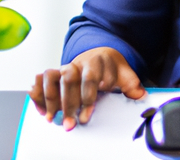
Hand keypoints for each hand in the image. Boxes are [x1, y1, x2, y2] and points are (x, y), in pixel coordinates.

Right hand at [29, 47, 146, 130]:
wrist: (102, 55)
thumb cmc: (112, 68)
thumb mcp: (126, 75)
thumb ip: (133, 86)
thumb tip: (143, 97)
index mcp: (98, 62)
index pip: (90, 78)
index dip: (87, 97)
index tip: (85, 117)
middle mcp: (79, 62)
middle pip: (69, 78)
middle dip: (67, 102)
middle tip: (67, 124)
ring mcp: (65, 66)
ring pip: (52, 75)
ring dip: (49, 97)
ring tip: (51, 118)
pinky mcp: (55, 73)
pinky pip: (41, 78)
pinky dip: (37, 92)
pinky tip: (41, 110)